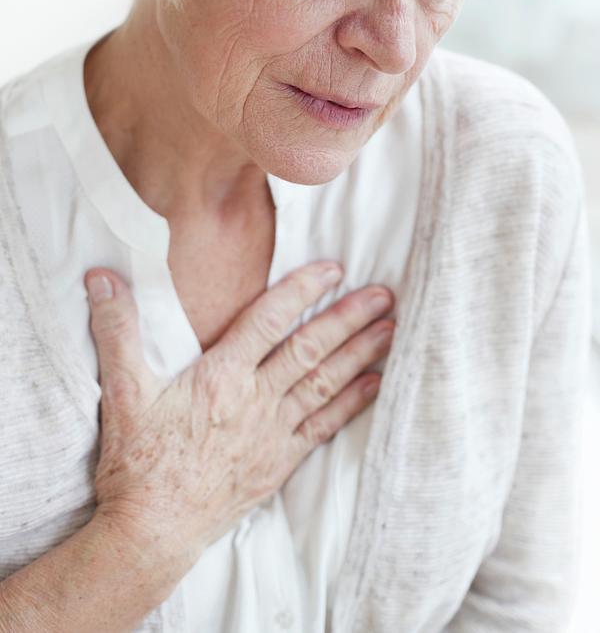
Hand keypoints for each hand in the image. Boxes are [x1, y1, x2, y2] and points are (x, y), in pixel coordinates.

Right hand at [84, 261, 394, 579]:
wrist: (154, 530)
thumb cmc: (139, 461)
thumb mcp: (122, 390)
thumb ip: (117, 329)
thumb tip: (101, 277)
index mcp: (221, 375)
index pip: (269, 319)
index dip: (302, 290)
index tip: (334, 268)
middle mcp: (255, 399)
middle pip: (310, 348)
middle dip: (349, 317)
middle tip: (385, 294)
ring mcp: (273, 432)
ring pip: (325, 383)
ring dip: (361, 353)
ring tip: (391, 329)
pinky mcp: (280, 462)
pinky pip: (325, 426)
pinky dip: (352, 402)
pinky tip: (376, 384)